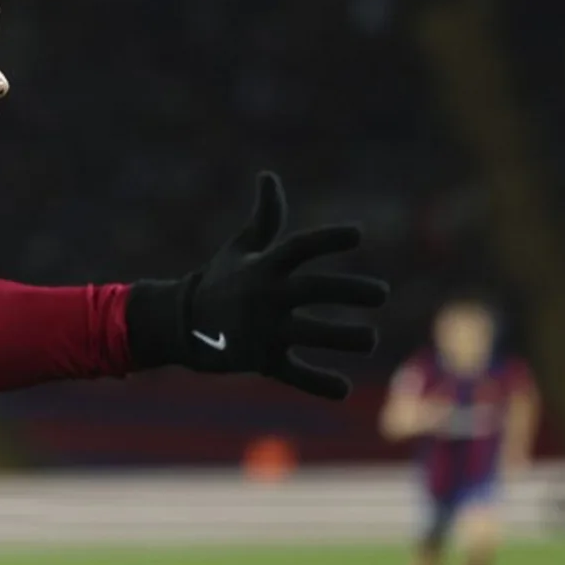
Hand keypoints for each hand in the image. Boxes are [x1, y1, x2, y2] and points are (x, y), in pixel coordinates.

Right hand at [126, 172, 388, 399]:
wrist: (183, 323)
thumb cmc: (220, 280)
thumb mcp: (241, 247)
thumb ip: (265, 216)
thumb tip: (269, 176)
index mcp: (264, 266)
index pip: (298, 247)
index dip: (327, 239)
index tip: (359, 234)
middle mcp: (264, 296)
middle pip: (311, 290)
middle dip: (348, 290)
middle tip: (382, 293)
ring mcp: (261, 329)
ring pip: (307, 334)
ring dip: (341, 337)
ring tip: (369, 339)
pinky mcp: (259, 359)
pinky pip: (292, 373)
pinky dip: (317, 383)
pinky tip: (344, 389)